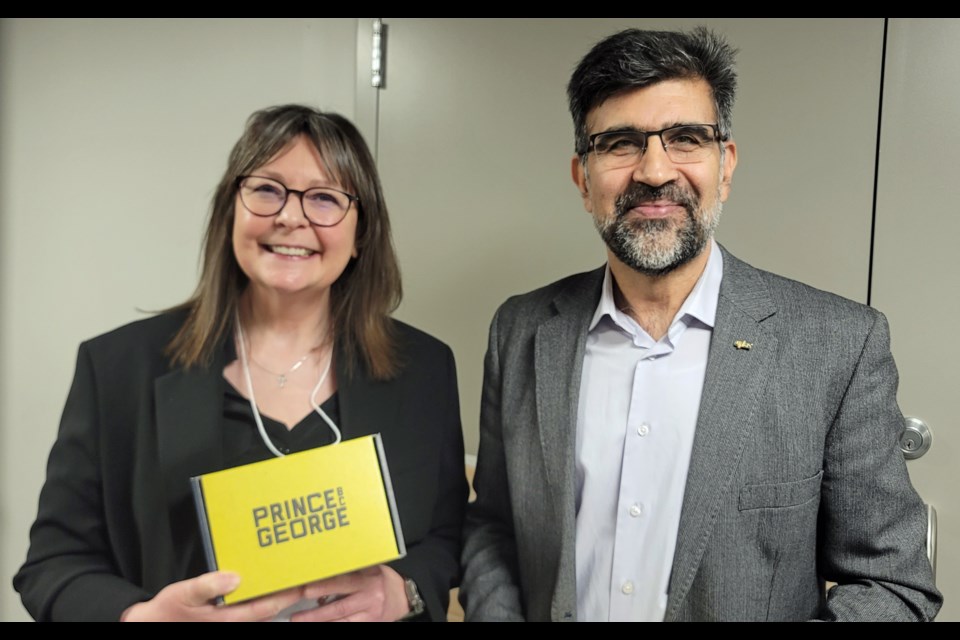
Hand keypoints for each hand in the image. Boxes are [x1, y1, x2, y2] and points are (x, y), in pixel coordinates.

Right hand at [121, 571, 303, 621]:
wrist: (152, 625)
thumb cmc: (167, 611)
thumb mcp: (183, 594)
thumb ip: (208, 585)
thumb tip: (235, 577)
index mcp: (229, 619)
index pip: (269, 607)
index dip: (288, 595)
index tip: (303, 581)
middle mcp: (235, 624)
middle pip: (270, 610)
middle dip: (287, 595)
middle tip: (303, 577)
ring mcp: (231, 623)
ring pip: (262, 612)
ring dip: (275, 598)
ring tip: (288, 580)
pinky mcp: (227, 620)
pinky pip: (250, 613)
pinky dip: (260, 602)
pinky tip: (263, 588)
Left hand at [291, 565, 410, 621]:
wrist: (404, 597)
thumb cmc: (382, 579)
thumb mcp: (370, 568)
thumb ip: (350, 570)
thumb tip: (323, 569)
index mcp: (368, 580)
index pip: (343, 583)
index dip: (324, 587)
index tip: (306, 590)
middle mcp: (370, 598)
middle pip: (340, 608)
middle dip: (316, 614)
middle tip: (296, 617)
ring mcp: (370, 615)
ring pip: (343, 622)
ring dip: (321, 624)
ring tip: (301, 623)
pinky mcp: (370, 624)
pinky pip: (350, 627)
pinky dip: (334, 626)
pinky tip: (320, 627)